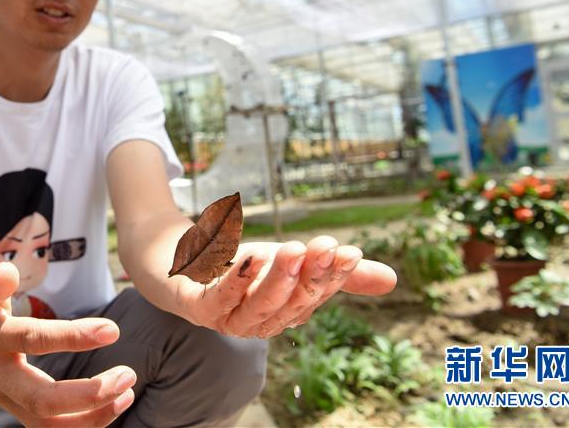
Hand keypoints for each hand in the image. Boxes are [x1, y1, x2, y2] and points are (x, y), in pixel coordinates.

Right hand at [0, 262, 135, 426]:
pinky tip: (112, 405)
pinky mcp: (13, 407)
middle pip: (41, 401)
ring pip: (46, 425)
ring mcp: (3, 397)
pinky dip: (83, 423)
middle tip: (127, 376)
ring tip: (126, 394)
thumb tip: (8, 274)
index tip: (112, 330)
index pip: (33, 340)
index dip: (72, 337)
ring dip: (91, 417)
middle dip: (88, 395)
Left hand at [176, 236, 395, 338]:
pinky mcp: (195, 306)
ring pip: (257, 305)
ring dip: (277, 278)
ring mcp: (225, 318)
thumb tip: (392, 280)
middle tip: (325, 244)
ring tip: (292, 248)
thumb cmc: (238, 267)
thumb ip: (334, 273)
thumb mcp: (289, 262)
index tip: (348, 249)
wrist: (176, 259)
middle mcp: (257, 323)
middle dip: (309, 276)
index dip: (332, 275)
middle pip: (290, 303)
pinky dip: (234, 280)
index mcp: (284, 313)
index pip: (315, 295)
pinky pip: (218, 298)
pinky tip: (250, 256)